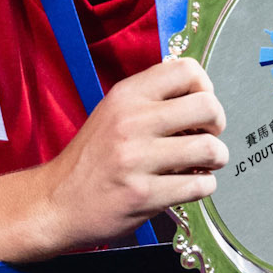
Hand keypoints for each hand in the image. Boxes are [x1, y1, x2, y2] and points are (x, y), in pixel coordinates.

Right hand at [32, 58, 227, 252]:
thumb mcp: (113, 112)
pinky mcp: (144, 195)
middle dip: (217, 123)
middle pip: (207, 106)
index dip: (205, 87)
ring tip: (203, 164)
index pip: (187, 70)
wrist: (55, 202)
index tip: (198, 107)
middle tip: (207, 135)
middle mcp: (132, 121)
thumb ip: (151, 99)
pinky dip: (203, 186)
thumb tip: (201, 94)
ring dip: (216, 159)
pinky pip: (200, 186)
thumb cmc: (91, 158)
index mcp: (126, 95)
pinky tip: (189, 185)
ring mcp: (137, 159)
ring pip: (210, 149)